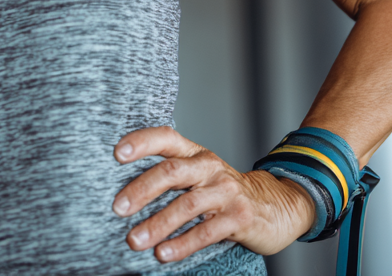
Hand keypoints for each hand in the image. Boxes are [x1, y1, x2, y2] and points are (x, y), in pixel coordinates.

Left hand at [112, 127, 314, 262]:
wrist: (274, 205)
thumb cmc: (222, 190)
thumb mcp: (199, 173)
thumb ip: (170, 173)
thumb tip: (123, 186)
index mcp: (195, 152)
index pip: (166, 137)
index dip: (141, 142)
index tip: (117, 153)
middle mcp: (210, 167)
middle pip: (171, 172)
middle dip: (141, 190)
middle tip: (117, 207)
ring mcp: (226, 192)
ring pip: (186, 205)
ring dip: (157, 224)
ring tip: (135, 240)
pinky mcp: (238, 218)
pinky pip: (205, 232)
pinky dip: (182, 244)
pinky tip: (163, 253)